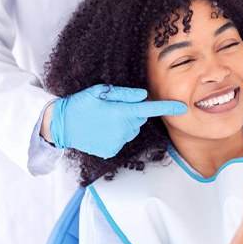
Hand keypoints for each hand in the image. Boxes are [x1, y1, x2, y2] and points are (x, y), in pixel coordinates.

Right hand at [48, 84, 186, 158]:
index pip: (149, 109)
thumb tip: (143, 96)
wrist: (60, 125)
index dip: (167, 108)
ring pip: (131, 130)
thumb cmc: (79, 104)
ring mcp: (117, 143)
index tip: (182, 108)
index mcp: (120, 113)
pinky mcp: (111, 151)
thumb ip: (124, 94)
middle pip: (139, 119)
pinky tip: (101, 131)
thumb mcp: (99, 92)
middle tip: (111, 109)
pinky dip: (115, 135)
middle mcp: (122, 130)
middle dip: (131, 113)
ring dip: (123, 124)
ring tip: (103, 120)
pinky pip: (121, 140)